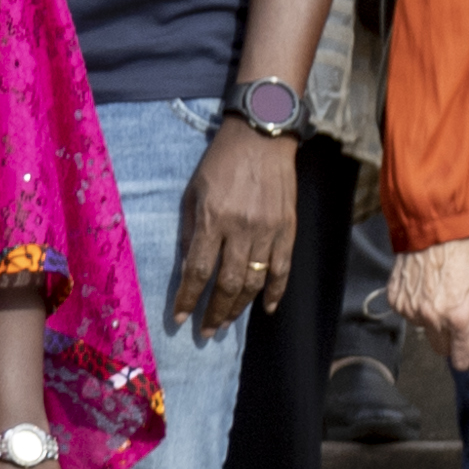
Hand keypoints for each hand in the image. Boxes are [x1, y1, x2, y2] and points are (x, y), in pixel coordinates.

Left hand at [169, 117, 303, 334]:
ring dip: (239, 307)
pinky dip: (275, 292)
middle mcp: (242, 229)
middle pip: (228, 284)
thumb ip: (191, 231)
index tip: (180, 317)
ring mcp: (268, 231)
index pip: (199, 270)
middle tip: (205, 331)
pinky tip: (266, 308)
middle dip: (214, 312)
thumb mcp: (194, 192)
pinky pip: (282, 269)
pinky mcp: (288, 229)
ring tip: (225, 322)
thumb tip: (190, 268)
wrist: (263, 137)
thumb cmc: (221, 162)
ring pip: (254, 281)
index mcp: (214, 218)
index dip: (188, 297)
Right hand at [389, 234, 468, 370]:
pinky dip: (415, 306)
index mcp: (459, 317)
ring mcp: (411, 310)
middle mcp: (433, 318)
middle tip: (454, 323)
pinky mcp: (396, 300)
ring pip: (423, 330)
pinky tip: (423, 288)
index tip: (468, 355)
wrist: (433, 229)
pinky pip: (407, 314)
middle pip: (440, 349)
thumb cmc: (463, 253)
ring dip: (430, 320)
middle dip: (449, 340)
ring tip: (437, 295)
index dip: (467, 358)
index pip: (461, 358)